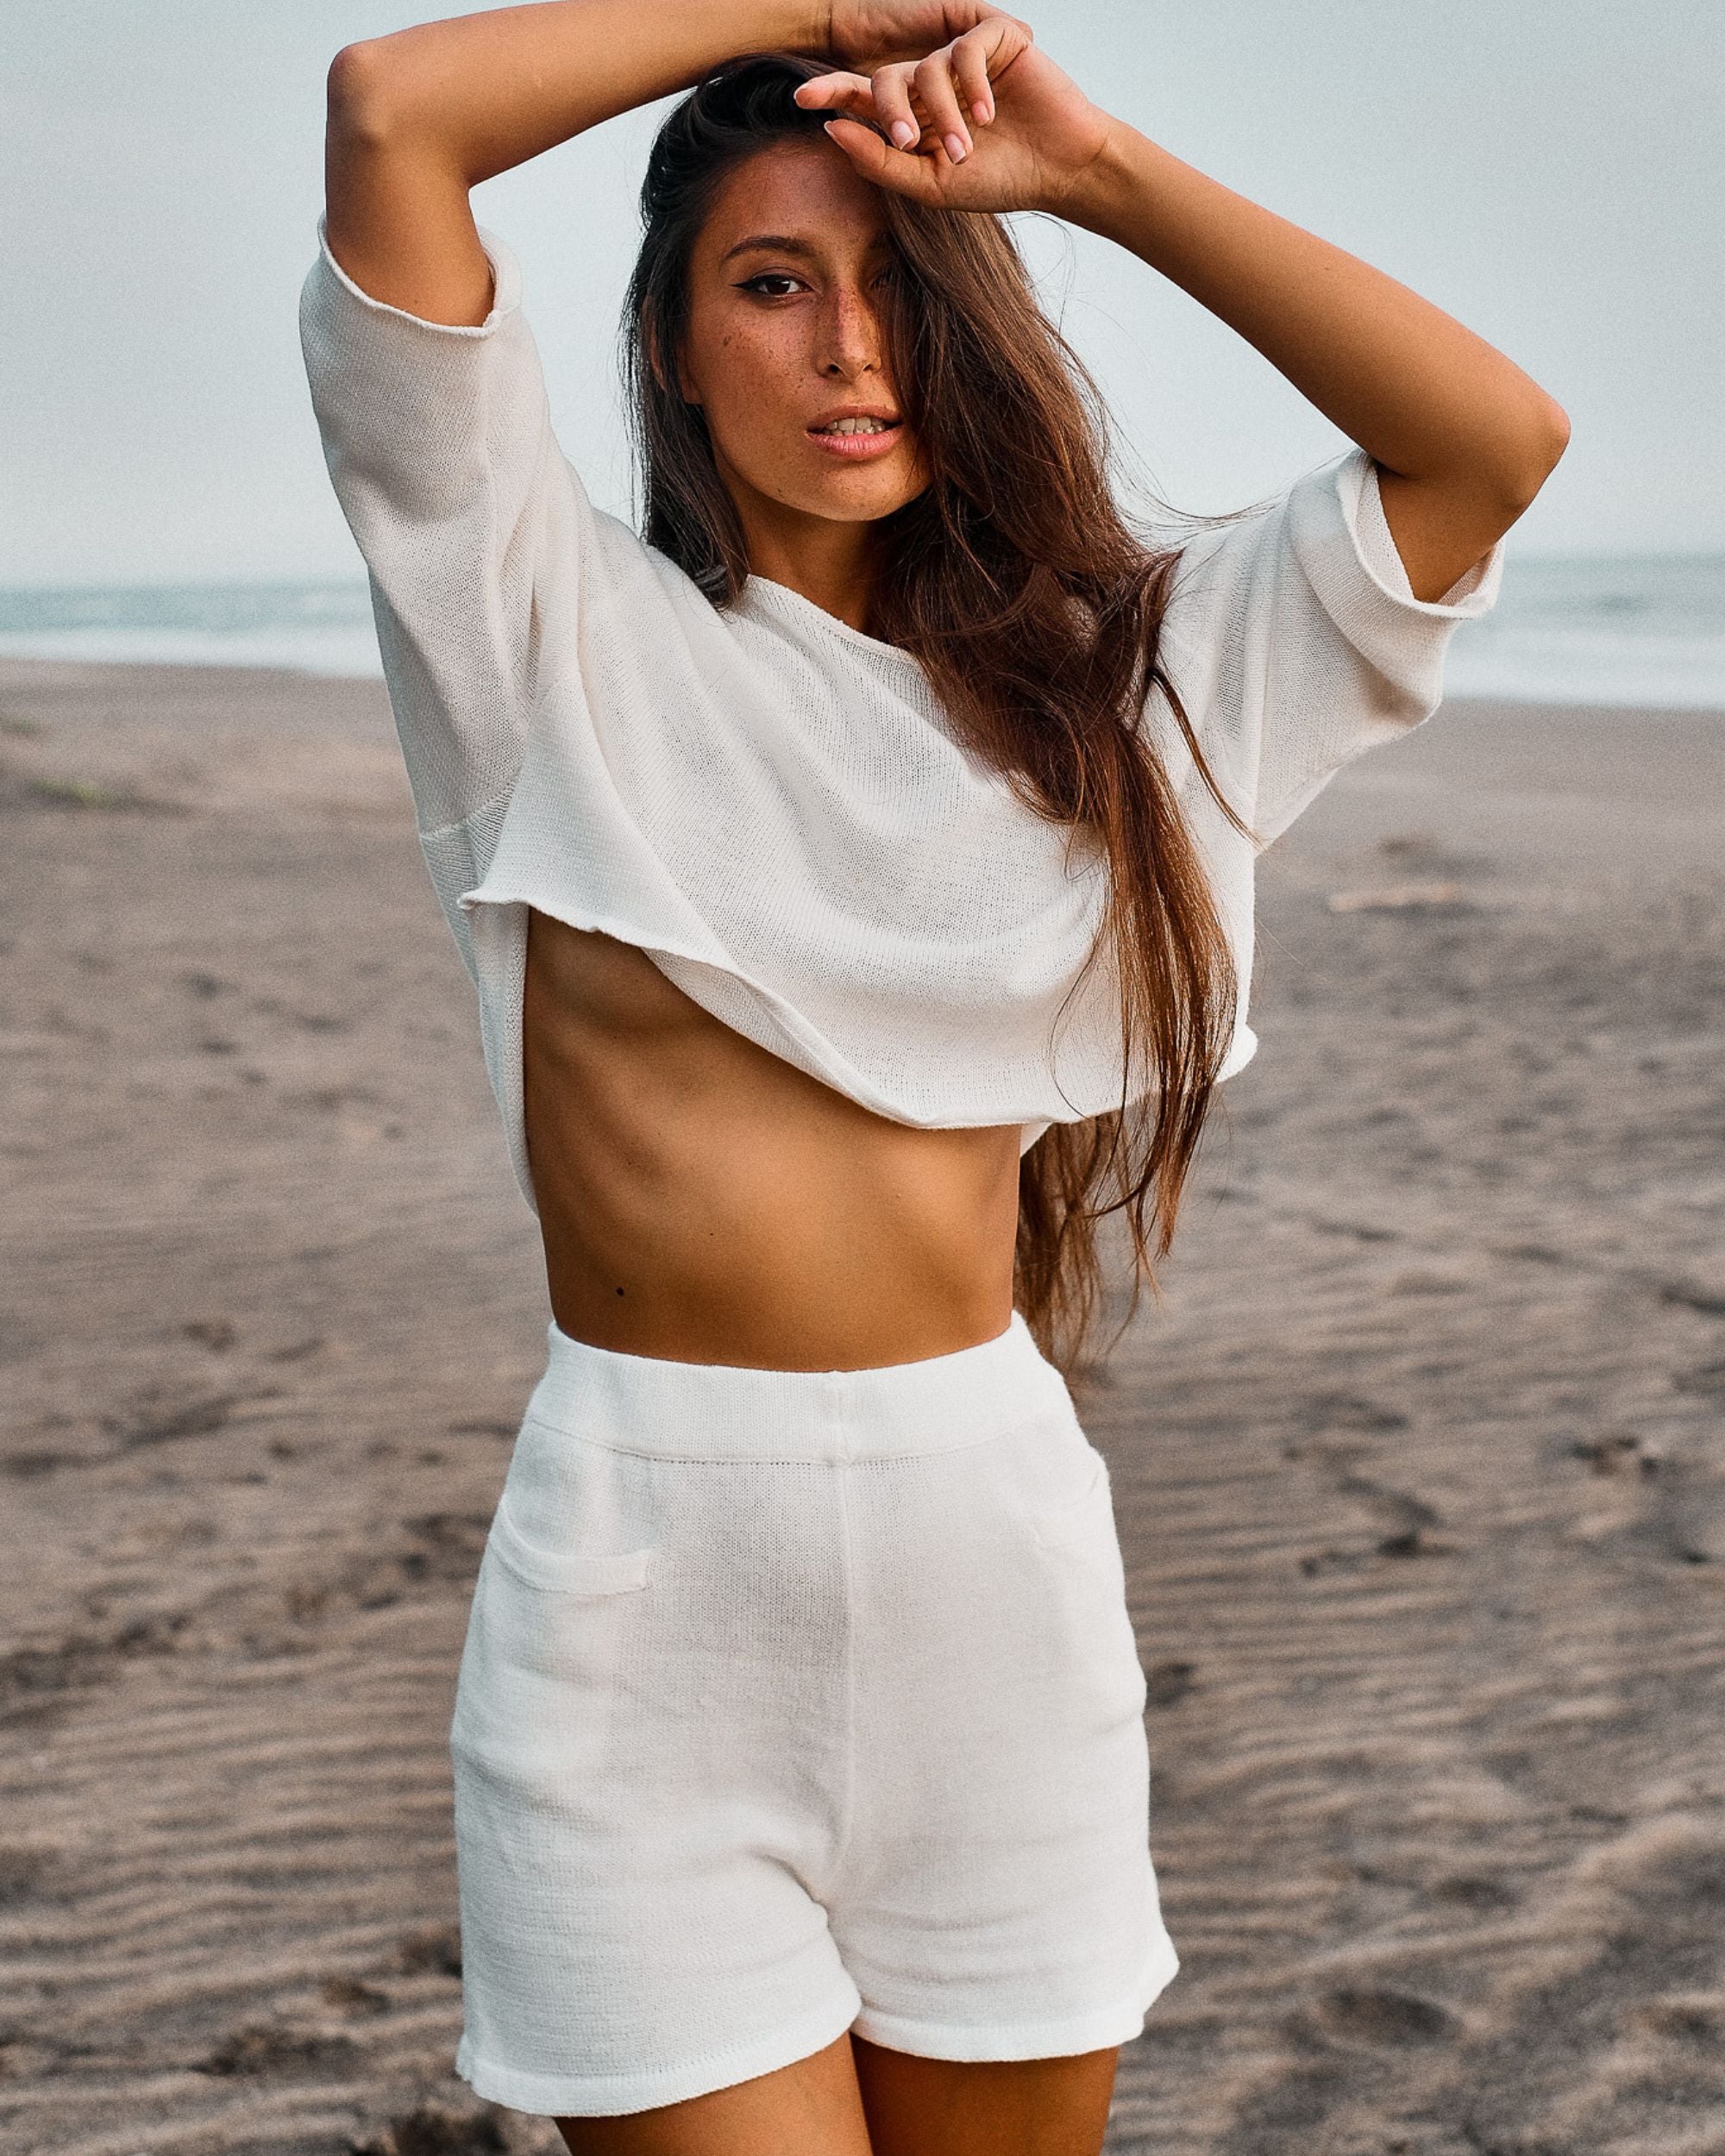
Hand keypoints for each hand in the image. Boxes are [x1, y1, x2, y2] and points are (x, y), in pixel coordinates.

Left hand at [795, 13, 1116, 216]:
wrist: (1060, 169)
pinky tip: (989, 114)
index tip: (800, 99)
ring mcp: (962, 59)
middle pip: (886, 79)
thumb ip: (880, 160)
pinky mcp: (994, 39)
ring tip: (966, 148)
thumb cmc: (1000, 180)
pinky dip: (972, 84)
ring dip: (942, 115)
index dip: (832, 93)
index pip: (863, 97)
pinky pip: (965, 50)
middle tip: (906, 141)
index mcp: (913, 117)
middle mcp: (932, 83)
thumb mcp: (931, 183)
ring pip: (927, 69)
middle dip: (890, 109)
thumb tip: (831, 129)